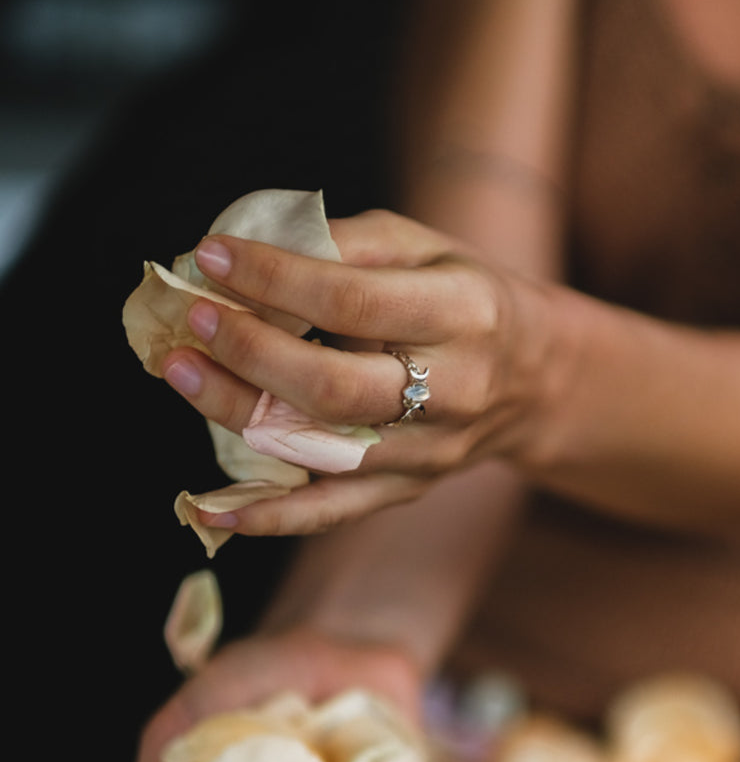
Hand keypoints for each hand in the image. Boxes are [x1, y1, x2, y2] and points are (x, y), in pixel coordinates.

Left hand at [161, 210, 563, 534]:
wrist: (533, 377)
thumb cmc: (465, 297)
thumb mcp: (424, 247)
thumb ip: (344, 244)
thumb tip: (241, 256)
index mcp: (463, 313)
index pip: (354, 302)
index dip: (274, 279)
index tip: (209, 257)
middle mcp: (454, 390)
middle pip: (335, 388)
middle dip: (250, 352)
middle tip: (191, 319)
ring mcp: (432, 450)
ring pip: (324, 450)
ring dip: (240, 413)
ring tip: (183, 374)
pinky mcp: (411, 488)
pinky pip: (337, 511)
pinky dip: (272, 516)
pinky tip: (214, 511)